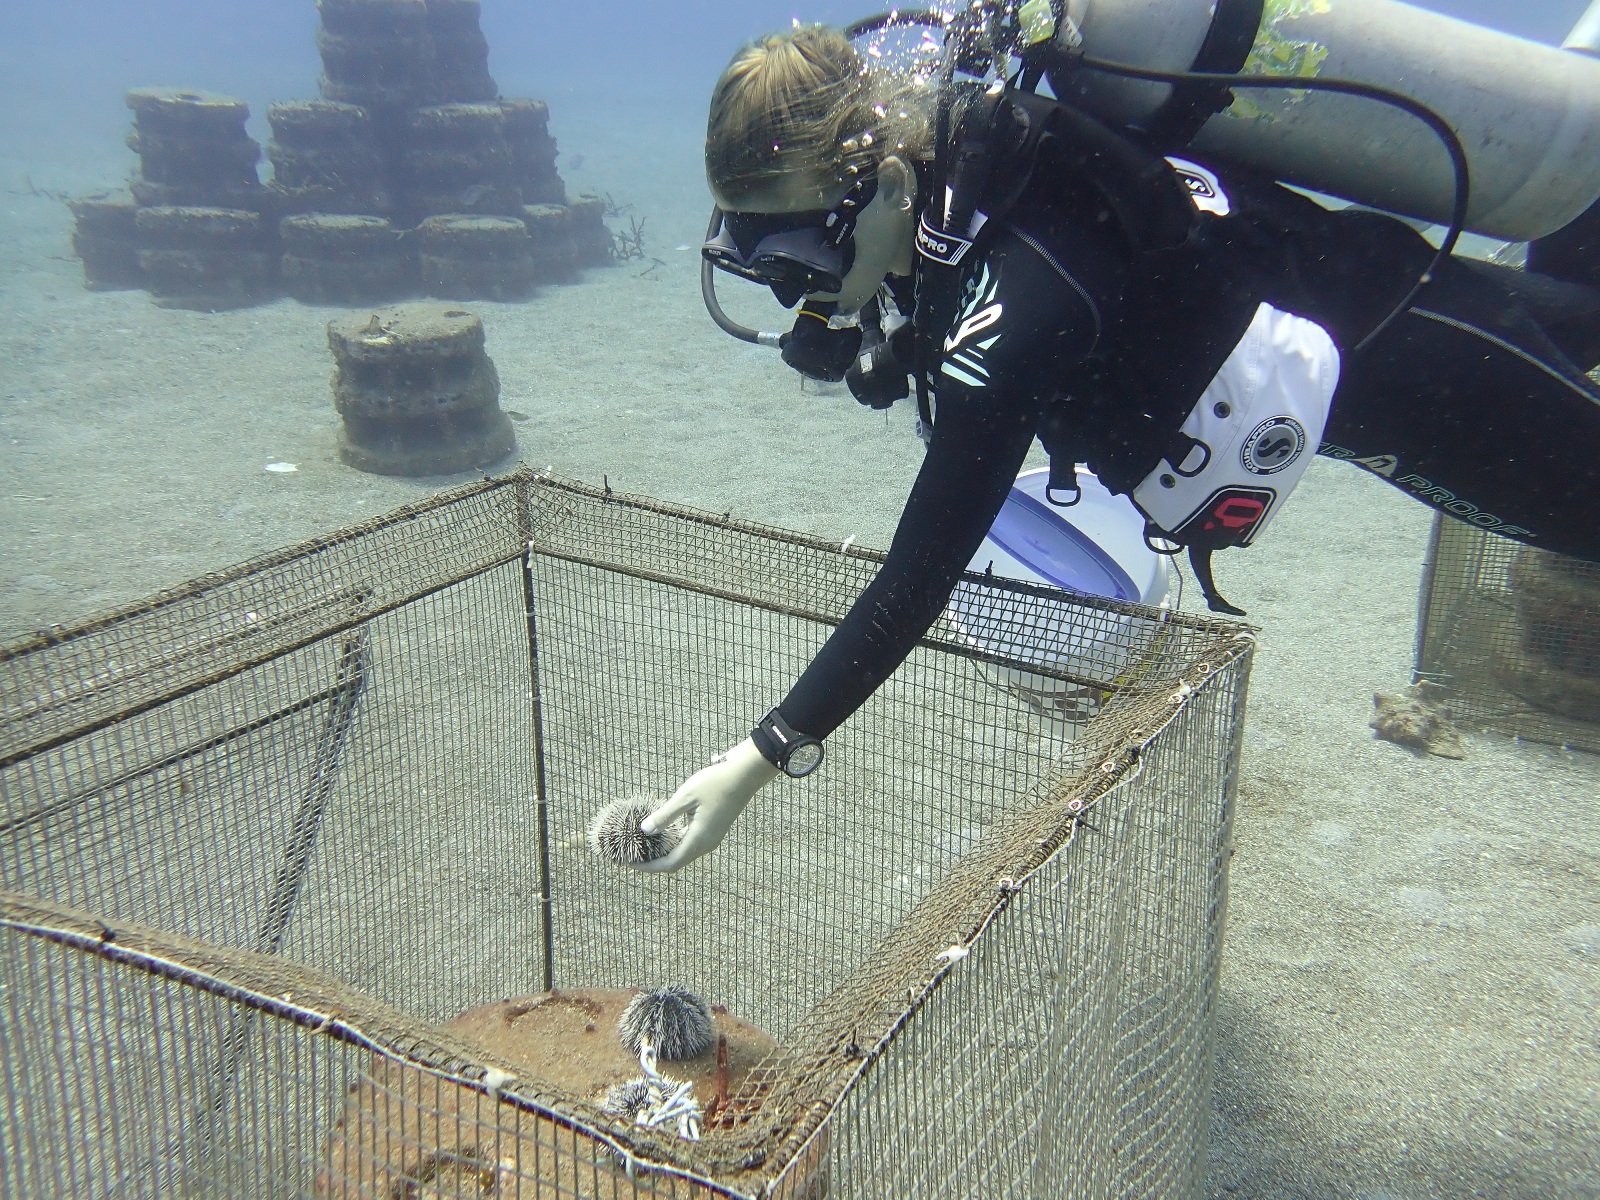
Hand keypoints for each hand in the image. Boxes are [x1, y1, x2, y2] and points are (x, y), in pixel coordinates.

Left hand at [632, 738, 779, 872]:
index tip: (630, 863)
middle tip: (633, 856)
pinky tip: (663, 834)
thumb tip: (644, 830)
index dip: (649, 867)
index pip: (669, 864)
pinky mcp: (714, 829)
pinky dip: (675, 844)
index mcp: (699, 839)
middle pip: (676, 862)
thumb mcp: (685, 796)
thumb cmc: (715, 783)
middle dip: (654, 862)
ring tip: (645, 847)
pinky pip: (691, 844)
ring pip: (684, 853)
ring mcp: (712, 838)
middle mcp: (706, 844)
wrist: (745, 775)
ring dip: (664, 853)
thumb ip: (664, 815)